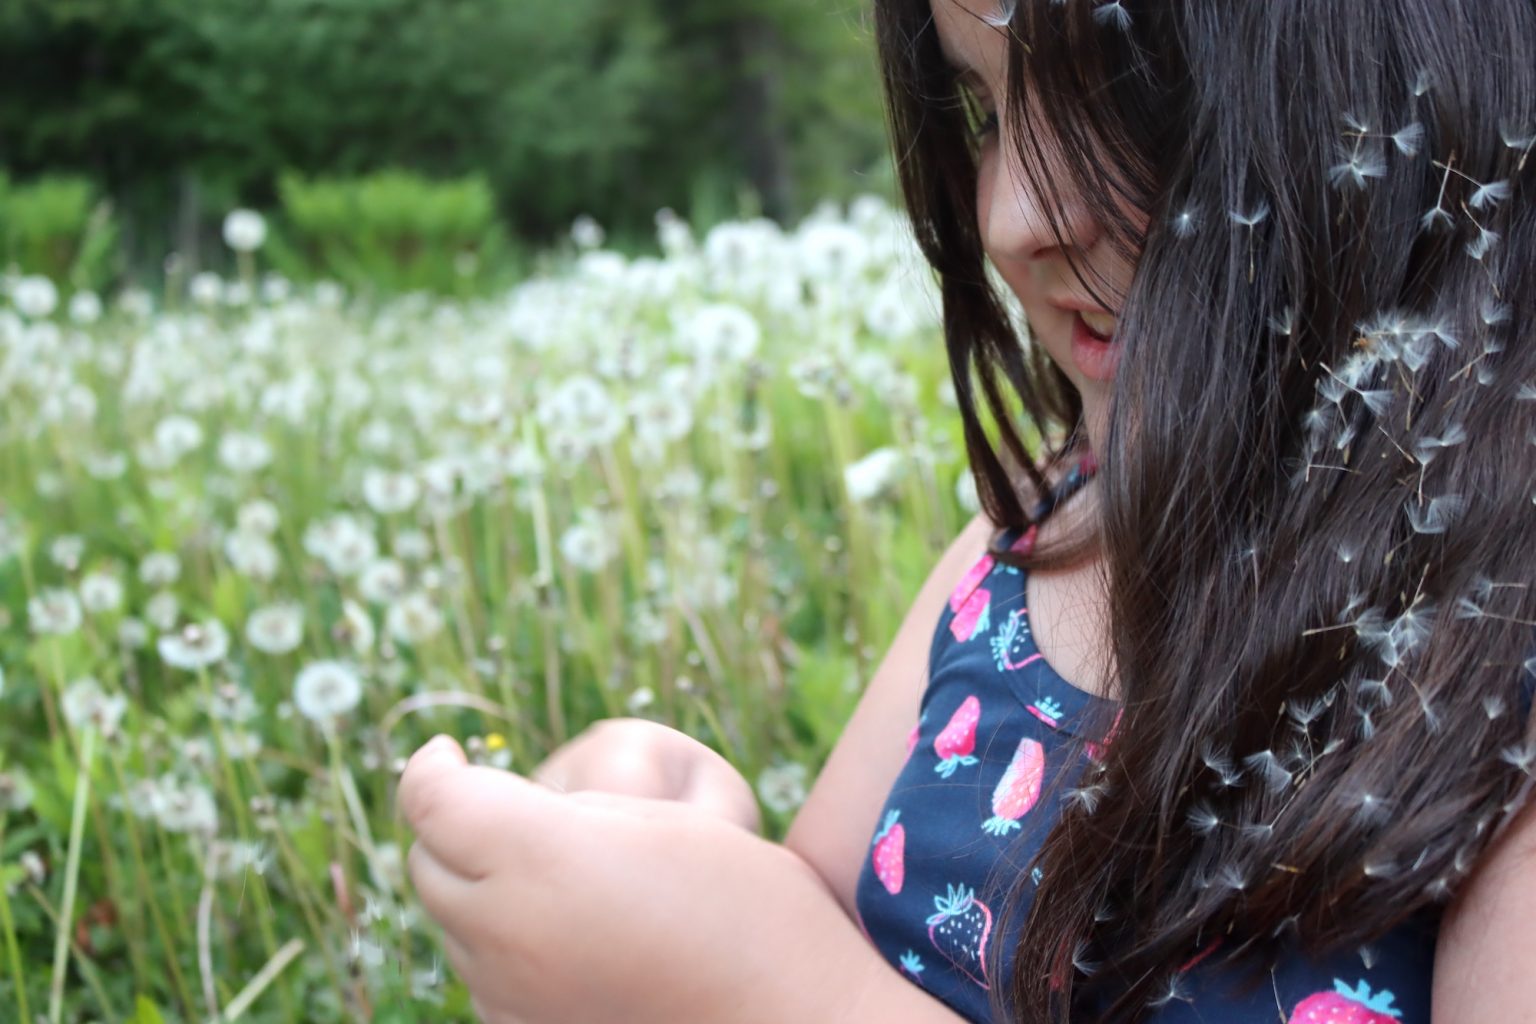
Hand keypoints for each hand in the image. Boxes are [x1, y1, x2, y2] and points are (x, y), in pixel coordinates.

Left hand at [399, 735, 869, 1023]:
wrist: (789, 1014)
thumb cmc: (742, 899)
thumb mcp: (658, 814)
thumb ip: (562, 802)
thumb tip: (493, 805)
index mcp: (543, 859)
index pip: (433, 800)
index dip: (429, 767)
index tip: (445, 752)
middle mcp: (507, 934)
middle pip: (427, 864)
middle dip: (450, 826)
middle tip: (501, 806)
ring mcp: (509, 997)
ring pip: (452, 922)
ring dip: (475, 886)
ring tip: (548, 872)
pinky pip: (482, 975)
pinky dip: (499, 942)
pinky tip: (563, 933)